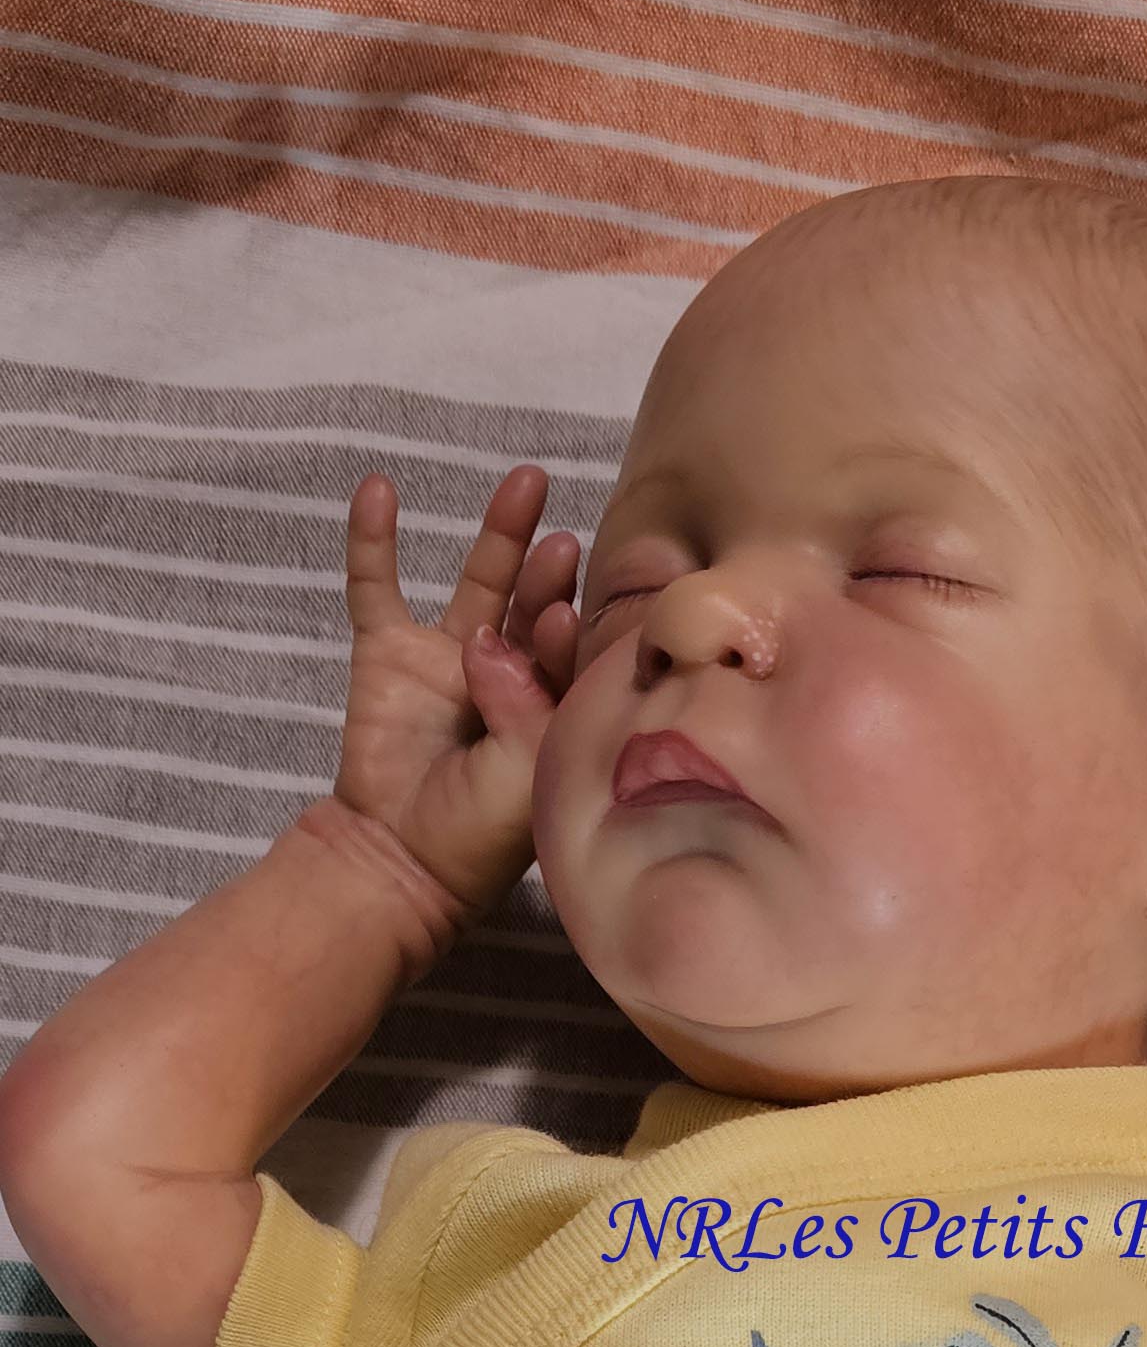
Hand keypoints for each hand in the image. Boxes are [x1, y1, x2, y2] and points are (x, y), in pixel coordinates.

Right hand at [332, 465, 581, 917]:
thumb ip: (521, 705)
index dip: (571, 633)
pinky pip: (377, 587)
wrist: (397, 862)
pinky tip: (379, 490)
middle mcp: (509, 676)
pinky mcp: (387, 654)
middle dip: (550, 572)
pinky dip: (373, 541)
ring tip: (526, 483)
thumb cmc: (476, 835)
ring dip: (500, 534)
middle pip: (537, 605)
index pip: (573, 654)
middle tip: (561, 543)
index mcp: (554, 709)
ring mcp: (447, 660)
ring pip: (478, 582)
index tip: (568, 620)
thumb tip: (485, 643)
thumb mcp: (521, 774)